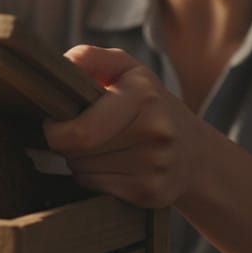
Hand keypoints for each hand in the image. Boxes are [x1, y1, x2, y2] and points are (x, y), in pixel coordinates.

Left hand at [42, 45, 206, 207]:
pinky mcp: (151, 193)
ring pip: (82, 172)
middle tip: (79, 134)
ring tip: (101, 147)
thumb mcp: (127, 70)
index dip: (55, 131)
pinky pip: (96, 188)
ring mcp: (155, 166)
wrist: (196, 154)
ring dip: (80, 162)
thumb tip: (60, 65)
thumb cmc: (149, 105)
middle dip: (66, 145)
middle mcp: (154, 131)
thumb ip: (90, 59)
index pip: (81, 131)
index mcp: (143, 96)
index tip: (55, 122)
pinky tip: (114, 165)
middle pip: (78, 152)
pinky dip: (94, 179)